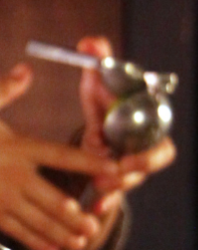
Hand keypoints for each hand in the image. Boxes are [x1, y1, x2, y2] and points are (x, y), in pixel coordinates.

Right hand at [0, 64, 121, 249]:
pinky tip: (53, 249)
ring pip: (40, 219)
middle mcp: (14, 174)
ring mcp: (0, 196)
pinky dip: (37, 241)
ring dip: (64, 232)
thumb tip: (26, 71)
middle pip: (57, 198)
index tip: (114, 170)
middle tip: (98, 224)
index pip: (63, 155)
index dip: (91, 163)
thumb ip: (3, 89)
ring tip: (83, 241)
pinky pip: (17, 230)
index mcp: (17, 146)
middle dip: (79, 214)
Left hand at [76, 36, 175, 217]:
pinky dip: (104, 202)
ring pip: (129, 184)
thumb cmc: (104, 99)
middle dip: (133, 175)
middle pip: (148, 171)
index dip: (149, 156)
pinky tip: (94, 208)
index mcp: (149, 129)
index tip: (130, 159)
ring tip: (99, 189)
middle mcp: (144, 150)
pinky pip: (112, 197)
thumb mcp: (99, 83)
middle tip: (115, 174)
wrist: (97, 121)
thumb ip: (98, 63)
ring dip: (115, 188)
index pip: (162, 148)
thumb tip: (88, 42)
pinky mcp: (113, 181)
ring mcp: (130, 168)